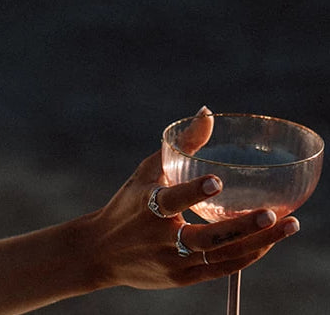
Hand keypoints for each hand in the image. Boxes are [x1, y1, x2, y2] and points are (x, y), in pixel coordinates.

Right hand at [88, 111, 299, 290]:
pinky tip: (268, 242)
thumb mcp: (148, 171)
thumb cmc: (129, 202)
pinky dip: (246, 255)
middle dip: (242, 227)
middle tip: (270, 213)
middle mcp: (161, 238)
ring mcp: (174, 262)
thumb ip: (181, 144)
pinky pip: (222, 269)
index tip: (216, 182)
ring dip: (258, 243)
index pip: (172, 200)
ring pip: (222, 256)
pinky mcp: (183, 278)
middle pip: (207, 238)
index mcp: (147, 206)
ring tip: (287, 225)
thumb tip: (207, 112)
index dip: (193, 192)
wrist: (103, 252)